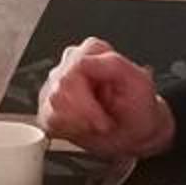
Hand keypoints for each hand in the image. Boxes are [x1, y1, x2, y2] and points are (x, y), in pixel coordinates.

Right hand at [36, 39, 176, 156]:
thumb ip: (113, 64)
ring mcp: (56, 84)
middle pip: (59, 91)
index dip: (87, 101)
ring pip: (50, 106)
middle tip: (101, 122)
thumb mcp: (139, 82)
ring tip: (94, 124)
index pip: (73, 70)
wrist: (135, 133)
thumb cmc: (138, 108)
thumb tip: (82, 62)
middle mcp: (71, 64)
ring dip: (75, 123)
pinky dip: (66, 130)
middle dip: (82, 115)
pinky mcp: (48, 104)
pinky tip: (82, 127)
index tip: (102, 118)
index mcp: (93, 52)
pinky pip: (46, 120)